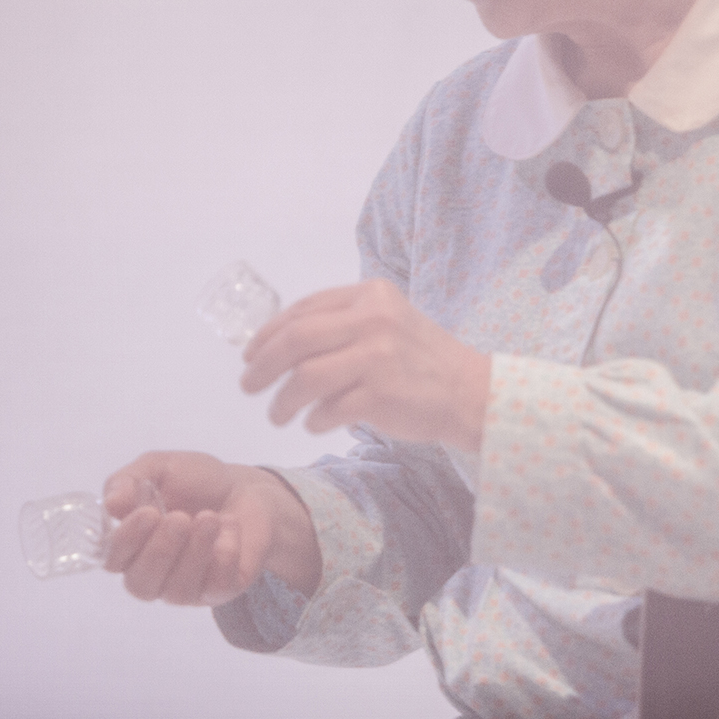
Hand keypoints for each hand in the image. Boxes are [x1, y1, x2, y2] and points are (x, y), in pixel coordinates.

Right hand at [100, 451, 321, 603]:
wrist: (246, 488)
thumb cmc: (195, 482)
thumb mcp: (159, 467)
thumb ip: (129, 481)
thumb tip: (111, 503)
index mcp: (132, 546)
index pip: (113, 559)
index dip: (125, 541)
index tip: (148, 513)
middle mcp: (154, 574)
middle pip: (141, 584)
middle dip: (160, 551)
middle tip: (181, 517)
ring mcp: (187, 587)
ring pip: (177, 591)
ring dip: (194, 552)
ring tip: (210, 518)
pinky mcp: (220, 590)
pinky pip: (216, 588)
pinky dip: (224, 556)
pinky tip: (230, 528)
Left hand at [241, 279, 490, 451]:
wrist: (471, 392)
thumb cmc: (421, 360)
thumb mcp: (387, 323)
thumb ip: (342, 324)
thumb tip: (278, 345)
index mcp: (371, 295)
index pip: (304, 309)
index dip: (268, 333)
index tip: (249, 355)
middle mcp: (374, 319)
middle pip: (296, 339)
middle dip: (262, 365)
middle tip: (248, 386)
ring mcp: (378, 356)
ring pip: (305, 378)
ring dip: (282, 401)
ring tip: (277, 415)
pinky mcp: (381, 394)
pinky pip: (328, 410)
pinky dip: (314, 419)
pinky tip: (315, 423)